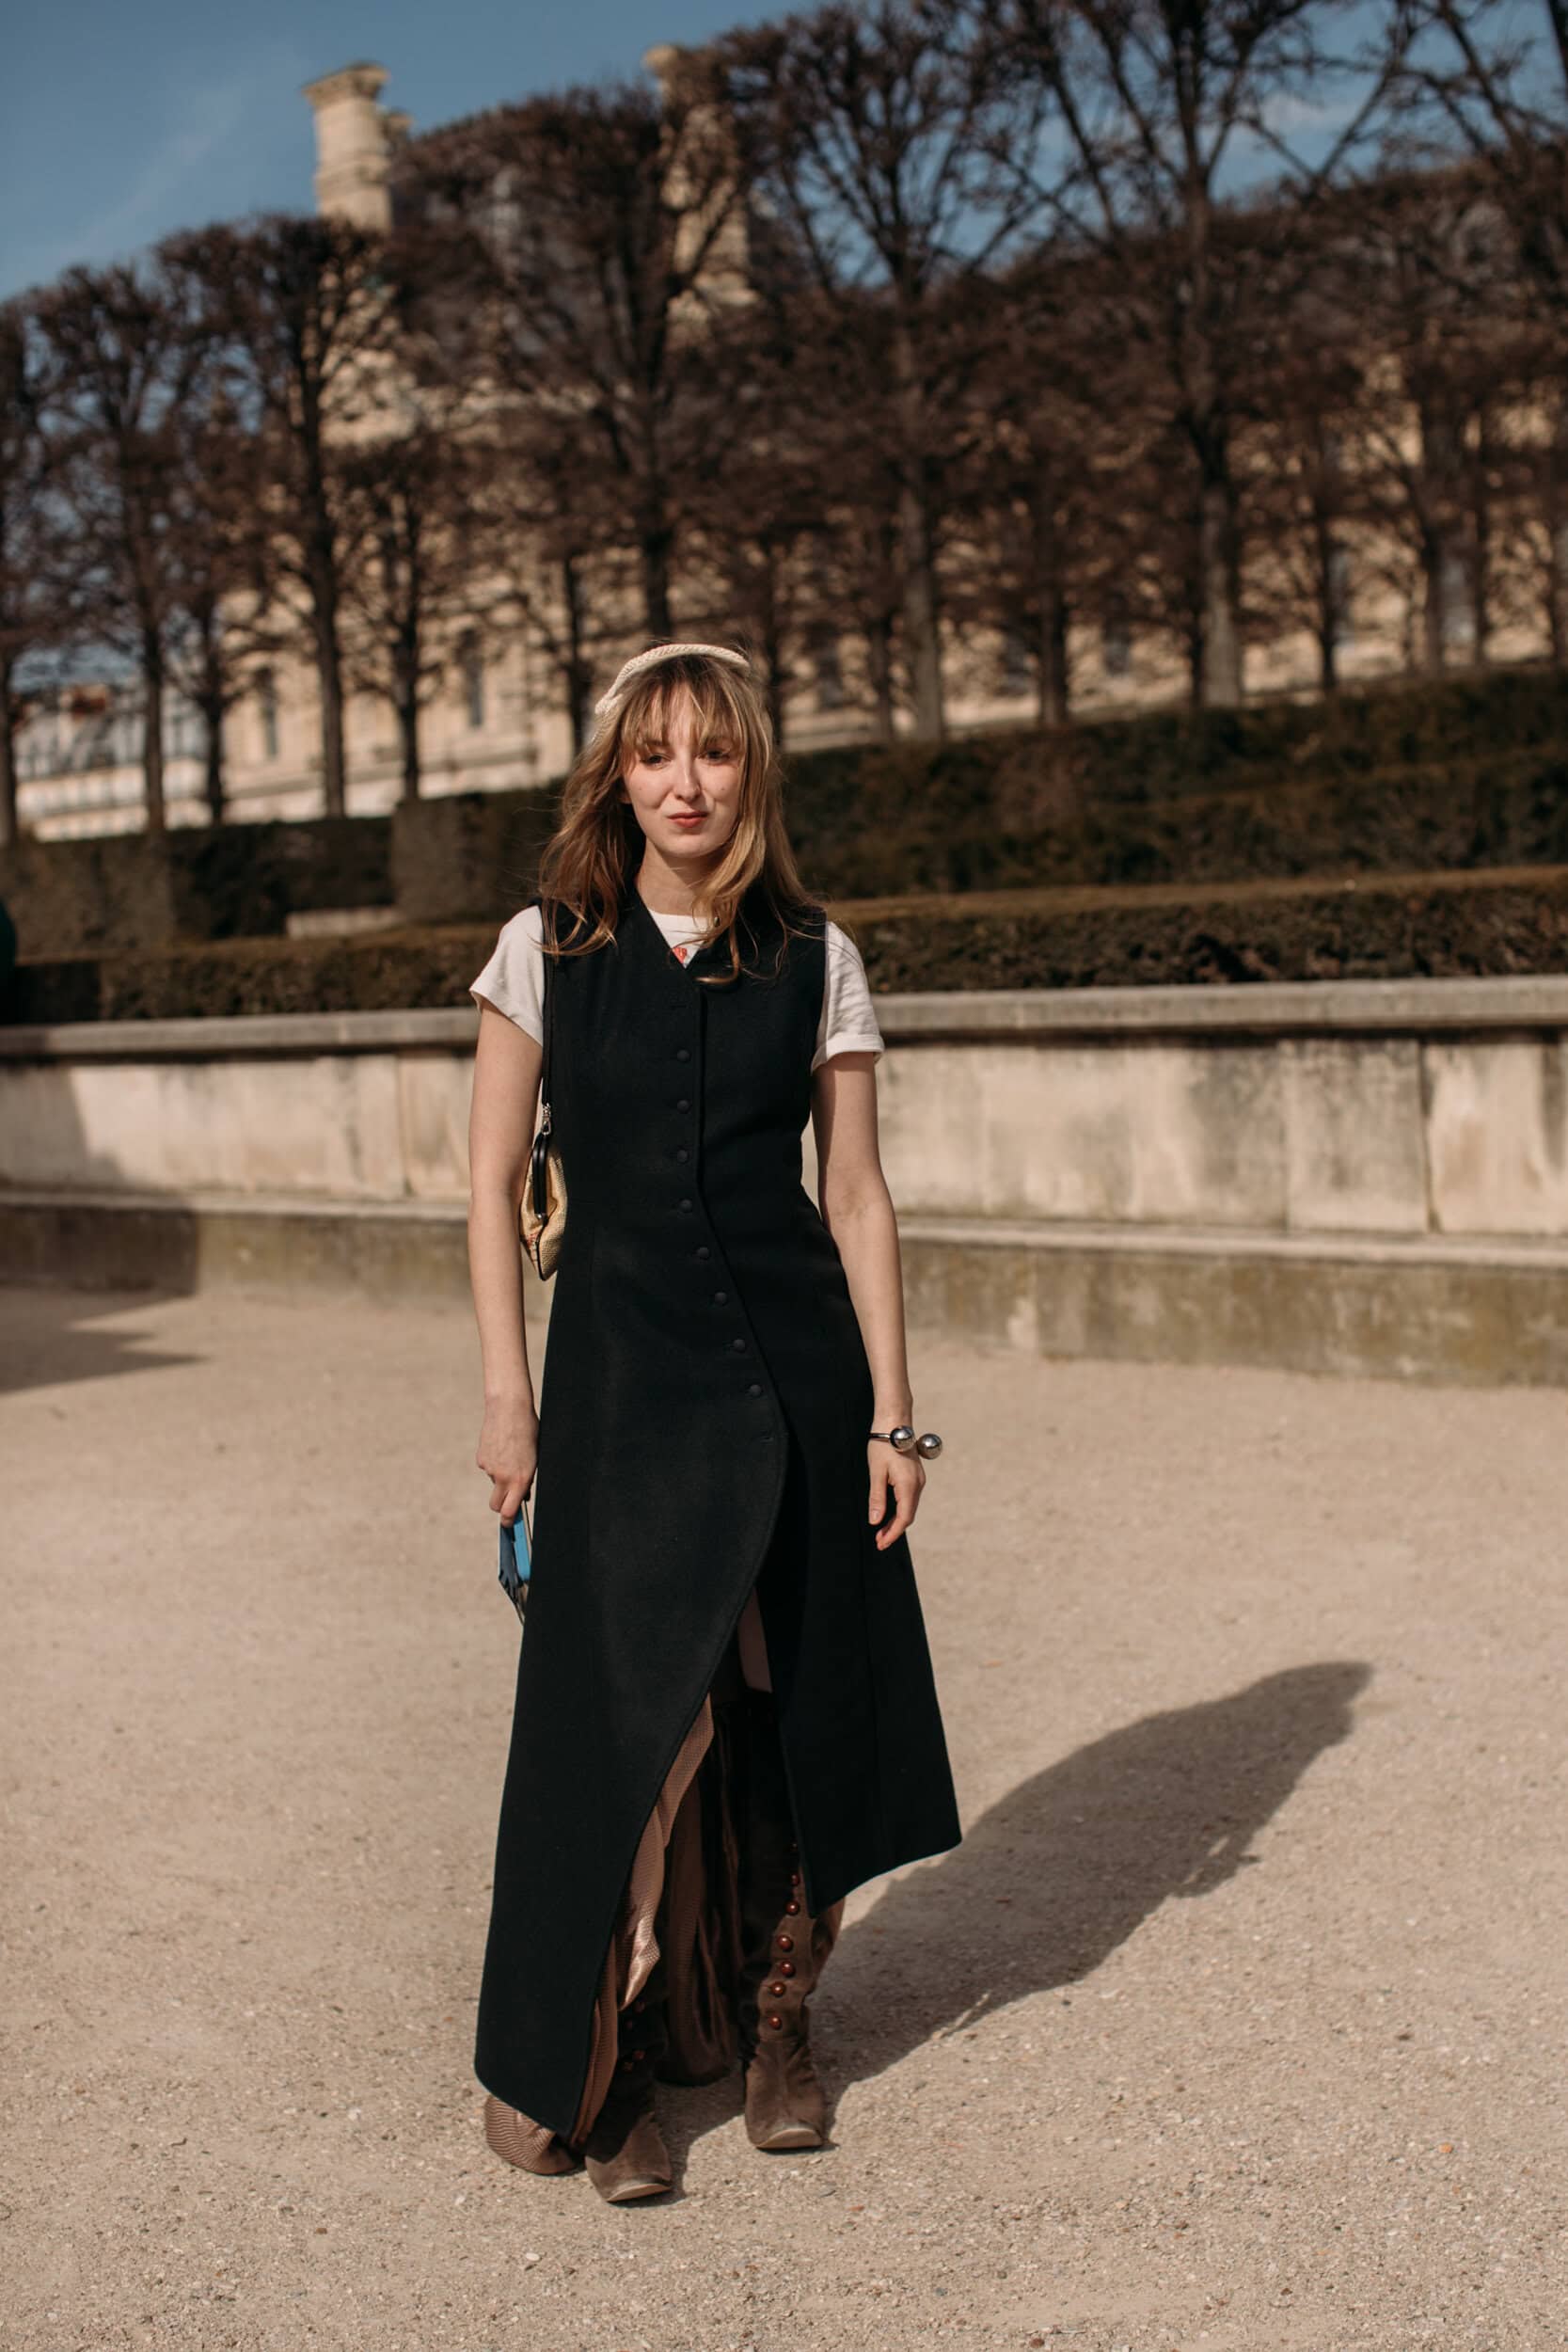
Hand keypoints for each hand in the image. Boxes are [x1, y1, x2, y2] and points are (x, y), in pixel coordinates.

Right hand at [477, 1396, 538, 1524]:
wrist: (509, 1408)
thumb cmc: (528, 1430)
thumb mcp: (534, 1456)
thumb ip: (527, 1478)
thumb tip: (523, 1494)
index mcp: (521, 1478)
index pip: (510, 1511)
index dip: (509, 1521)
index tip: (510, 1524)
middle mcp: (504, 1477)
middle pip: (496, 1505)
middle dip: (501, 1506)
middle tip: (508, 1500)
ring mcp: (490, 1468)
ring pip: (494, 1482)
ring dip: (501, 1476)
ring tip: (511, 1455)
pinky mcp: (481, 1458)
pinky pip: (488, 1467)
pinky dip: (494, 1462)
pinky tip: (501, 1446)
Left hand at [867, 1439, 924, 1549]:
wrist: (894, 1422)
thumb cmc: (882, 1445)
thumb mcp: (875, 1472)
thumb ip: (877, 1498)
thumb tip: (875, 1521)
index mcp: (909, 1485)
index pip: (904, 1518)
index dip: (892, 1534)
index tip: (880, 1544)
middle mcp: (918, 1484)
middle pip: (908, 1515)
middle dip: (894, 1530)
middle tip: (878, 1542)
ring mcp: (918, 1480)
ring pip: (909, 1508)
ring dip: (896, 1521)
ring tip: (881, 1532)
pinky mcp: (915, 1476)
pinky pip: (909, 1499)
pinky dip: (899, 1510)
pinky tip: (888, 1515)